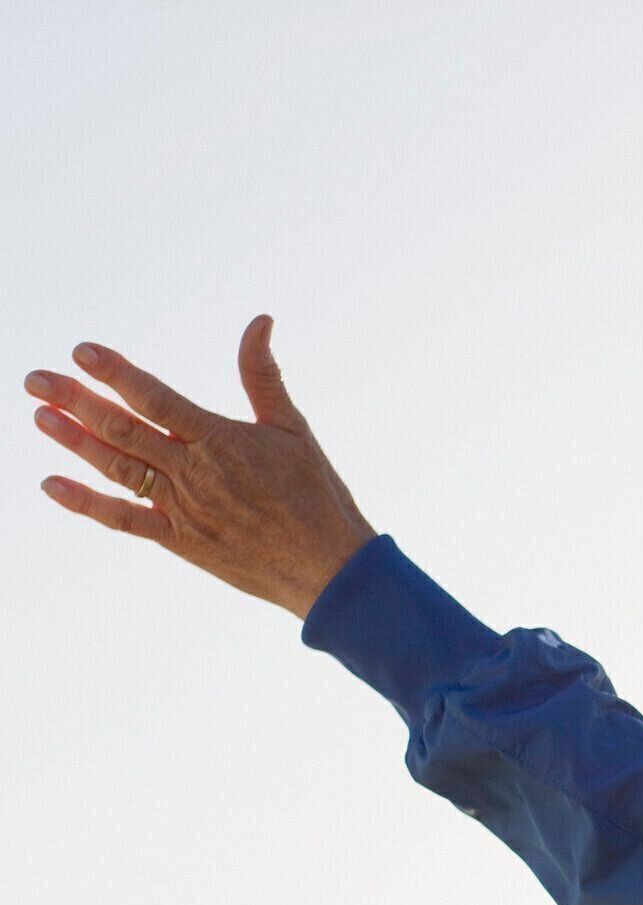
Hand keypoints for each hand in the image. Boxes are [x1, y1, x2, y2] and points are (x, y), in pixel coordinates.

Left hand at [26, 314, 378, 619]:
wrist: (328, 567)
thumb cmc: (317, 495)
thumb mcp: (293, 429)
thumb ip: (263, 376)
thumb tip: (260, 321)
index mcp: (222, 440)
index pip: (157, 399)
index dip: (117, 374)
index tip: (81, 352)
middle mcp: (196, 473)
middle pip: (124, 429)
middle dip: (77, 401)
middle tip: (36, 378)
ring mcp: (184, 509)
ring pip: (118, 468)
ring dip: (75, 442)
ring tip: (39, 415)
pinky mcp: (181, 541)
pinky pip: (125, 520)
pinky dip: (87, 503)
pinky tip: (52, 484)